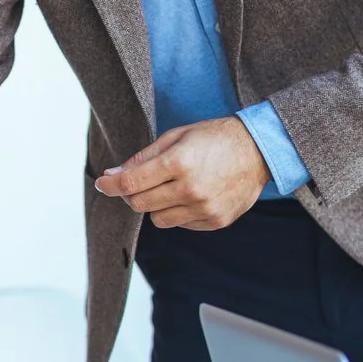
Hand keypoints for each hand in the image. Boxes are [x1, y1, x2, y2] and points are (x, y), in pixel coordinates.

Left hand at [93, 117, 267, 229]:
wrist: (259, 150)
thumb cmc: (214, 138)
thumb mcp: (176, 137)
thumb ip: (143, 158)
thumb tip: (113, 176)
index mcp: (178, 163)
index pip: (131, 183)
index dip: (111, 185)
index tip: (103, 183)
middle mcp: (191, 189)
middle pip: (140, 204)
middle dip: (131, 195)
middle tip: (137, 183)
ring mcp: (204, 208)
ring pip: (159, 219)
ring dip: (156, 205)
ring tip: (171, 186)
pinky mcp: (216, 221)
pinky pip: (181, 225)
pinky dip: (178, 212)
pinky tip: (191, 194)